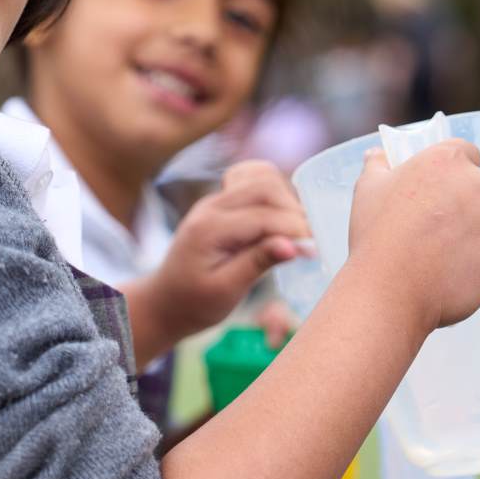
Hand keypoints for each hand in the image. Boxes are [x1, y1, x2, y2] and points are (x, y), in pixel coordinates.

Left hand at [149, 161, 313, 342]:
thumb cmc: (194, 303)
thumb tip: (294, 246)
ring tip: (296, 229)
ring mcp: (216, 199)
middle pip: (264, 185)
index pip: (262, 216)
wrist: (166, 301)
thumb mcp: (226, 291)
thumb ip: (258, 264)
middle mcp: (211, 206)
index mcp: (209, 229)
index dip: (294, 231)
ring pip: (261, 175)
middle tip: (308, 241)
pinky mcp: (224, 201)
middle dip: (293, 210)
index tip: (314, 251)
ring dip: (285, 197)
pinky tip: (281, 214)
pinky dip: (273, 189)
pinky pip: (252, 178)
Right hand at [345, 140, 479, 332]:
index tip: (437, 190)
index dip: (451, 172)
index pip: (465, 153)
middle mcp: (479, 182)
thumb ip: (378, 165)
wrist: (390, 291)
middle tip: (432, 228)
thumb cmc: (376, 236)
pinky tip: (452, 271)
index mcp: (448, 160)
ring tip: (439, 254)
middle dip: (461, 203)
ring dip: (472, 231)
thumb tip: (378, 155)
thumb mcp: (367, 190)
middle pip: (477, 187)